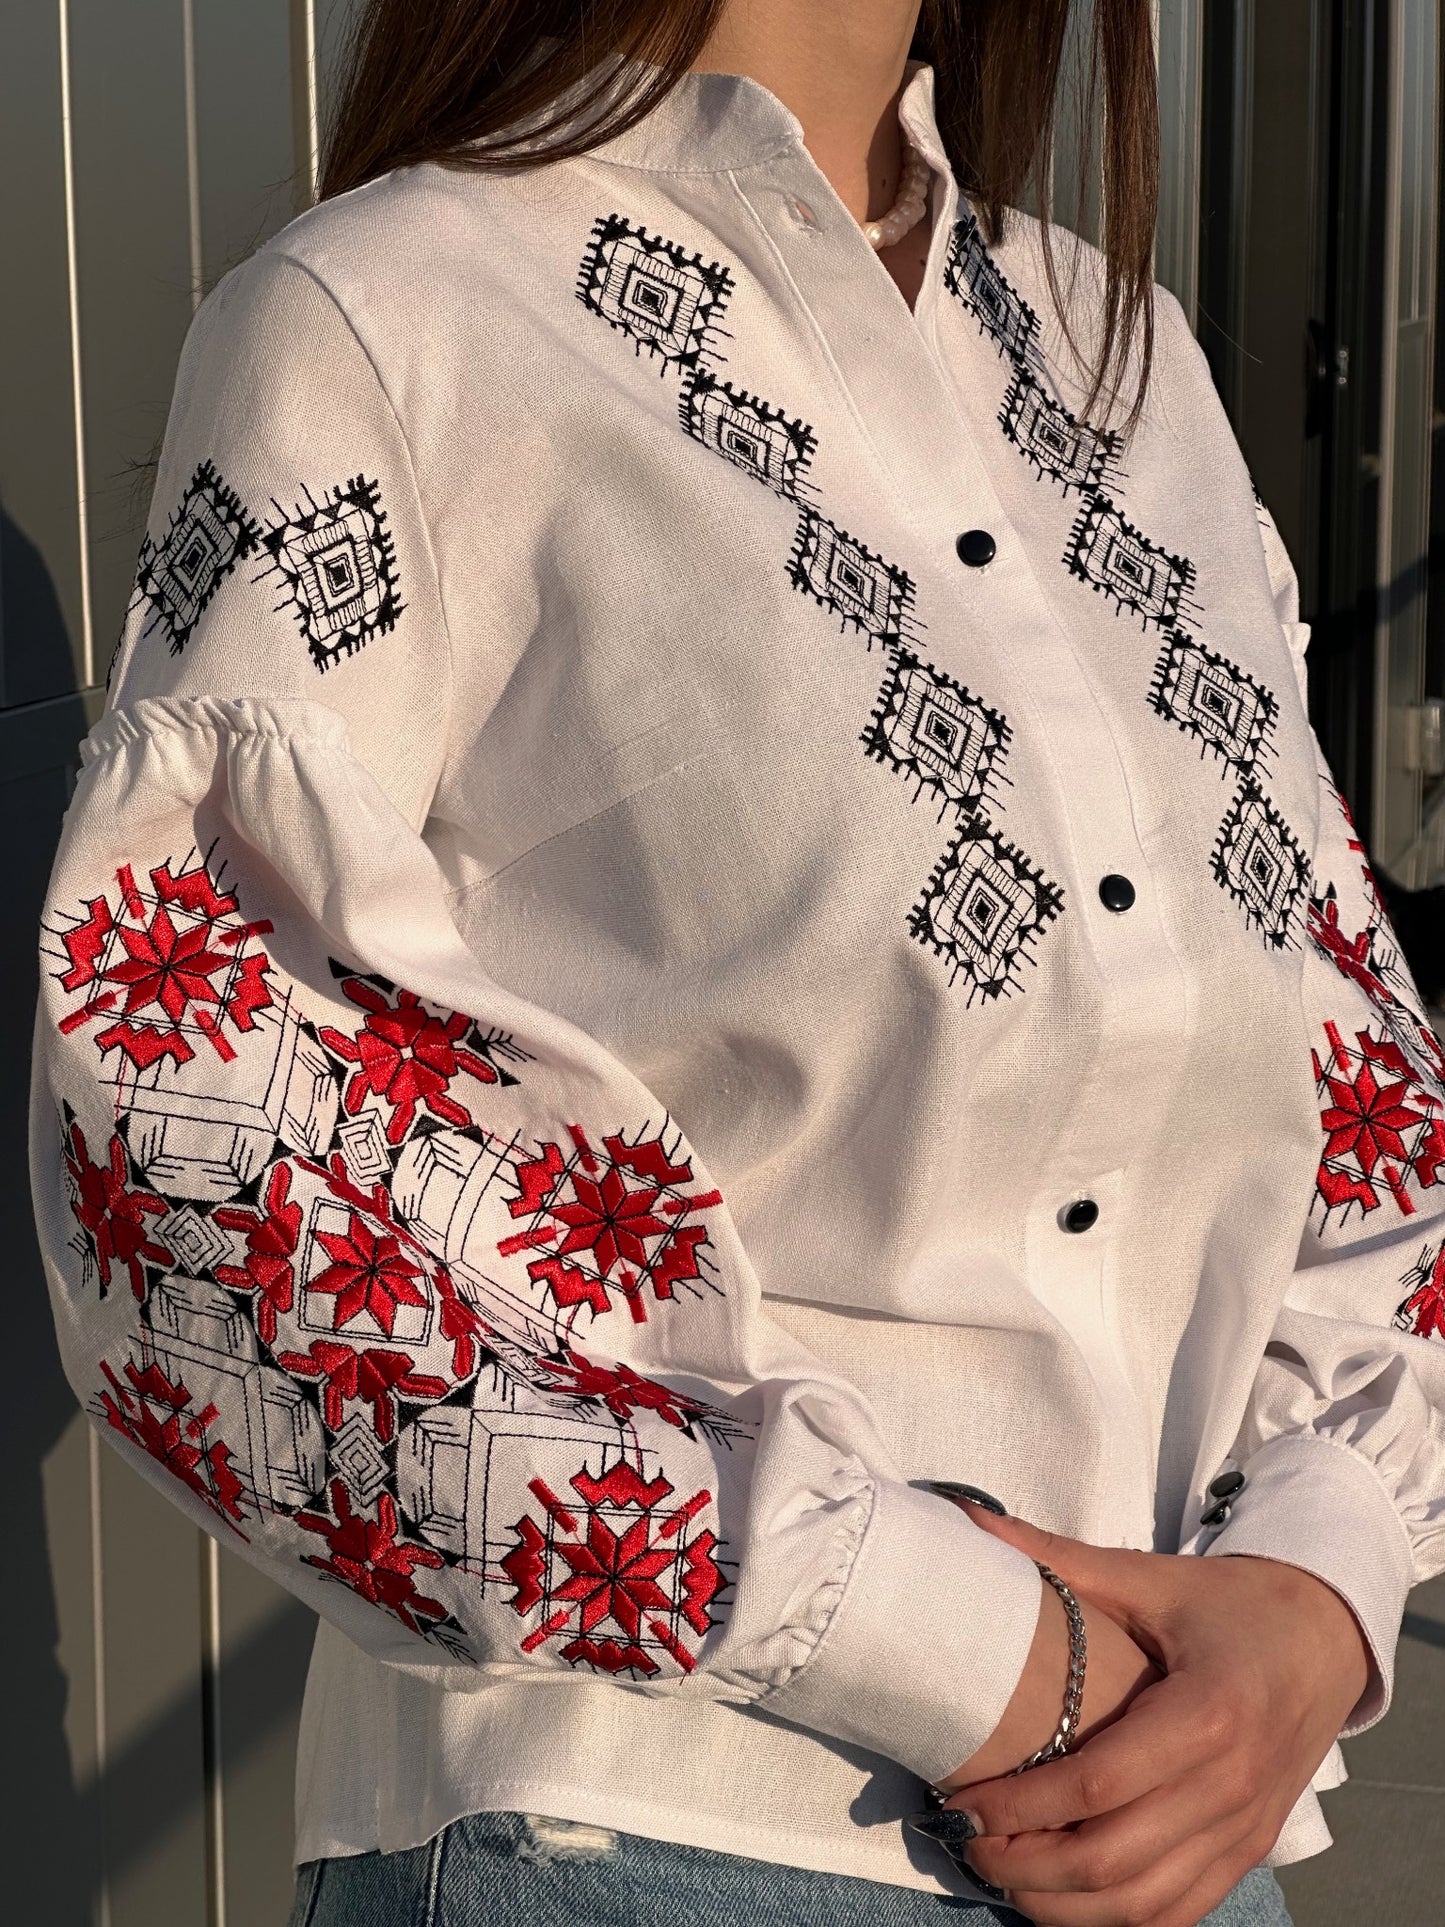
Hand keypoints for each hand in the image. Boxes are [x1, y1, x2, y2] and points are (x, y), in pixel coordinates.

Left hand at [936, 1509, 1371, 1926]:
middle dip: (1025, 1865)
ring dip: (1062, 1905)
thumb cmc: (1231, 1604)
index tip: (961, 1800)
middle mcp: (1230, 1784)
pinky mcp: (1248, 1850)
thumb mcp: (1149, 1577)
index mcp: (1206, 1712)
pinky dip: (1116, 1918)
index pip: (1097, 1785)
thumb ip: (1057, 1558)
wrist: (1327, 1637)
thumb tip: (968, 1519)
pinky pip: (1178, 1911)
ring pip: (1141, 1903)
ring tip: (1001, 1873)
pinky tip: (1064, 1896)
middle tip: (965, 1842)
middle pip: (1112, 1860)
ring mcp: (1243, 1828)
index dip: (1020, 1806)